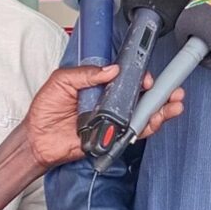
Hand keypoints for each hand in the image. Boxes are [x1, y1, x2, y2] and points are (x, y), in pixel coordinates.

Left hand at [24, 66, 184, 167]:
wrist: (36, 140)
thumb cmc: (44, 111)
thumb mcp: (61, 81)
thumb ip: (86, 74)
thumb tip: (111, 69)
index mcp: (100, 85)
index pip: (127, 78)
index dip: (141, 76)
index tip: (147, 77)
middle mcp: (110, 102)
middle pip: (141, 96)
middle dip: (161, 92)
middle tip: (172, 90)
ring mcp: (113, 120)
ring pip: (143, 114)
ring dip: (161, 109)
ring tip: (173, 105)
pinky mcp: (112, 137)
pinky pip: (133, 133)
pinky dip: (147, 127)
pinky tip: (155, 121)